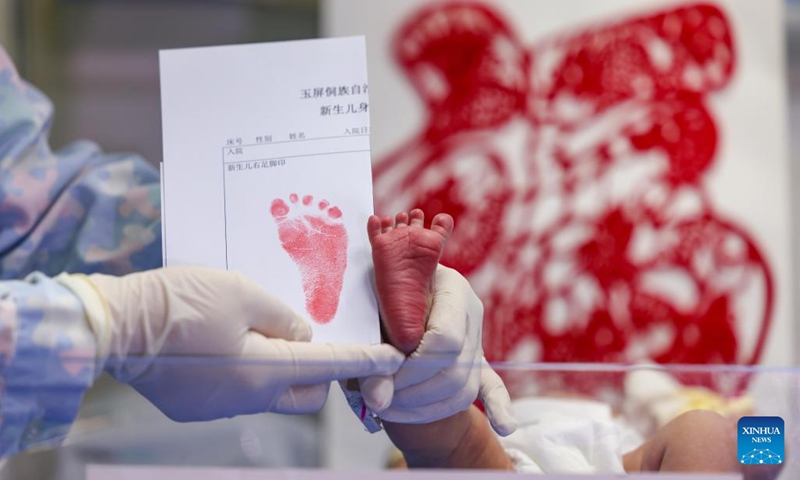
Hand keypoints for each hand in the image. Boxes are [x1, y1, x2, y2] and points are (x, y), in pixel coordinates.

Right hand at [58, 266, 403, 420]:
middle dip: (322, 370)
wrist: (114, 326)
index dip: (365, 361)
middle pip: (306, 390)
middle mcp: (249, 398)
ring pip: (271, 391)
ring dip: (279, 367)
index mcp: (266, 369)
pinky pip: (238, 391)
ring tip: (261, 330)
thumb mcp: (241, 292)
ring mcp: (221, 406)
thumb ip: (282, 315)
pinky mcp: (197, 405)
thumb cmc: (180, 301)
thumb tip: (303, 335)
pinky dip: (246, 370)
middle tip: (312, 337)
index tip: (393, 359)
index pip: (330, 365)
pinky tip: (225, 342)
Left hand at [361, 265, 516, 435]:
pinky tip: (504, 427)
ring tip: (388, 409)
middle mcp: (469, 311)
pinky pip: (492, 387)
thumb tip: (378, 398)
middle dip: (413, 392)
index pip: (445, 338)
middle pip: (455, 368)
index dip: (411, 366)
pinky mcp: (475, 362)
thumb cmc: (373, 299)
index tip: (380, 375)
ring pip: (464, 387)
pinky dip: (498, 407)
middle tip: (378, 397)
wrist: (385, 289)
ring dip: (425, 408)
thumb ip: (375, 352)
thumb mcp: (371, 313)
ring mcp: (475, 337)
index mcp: (450, 287)